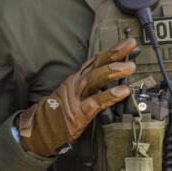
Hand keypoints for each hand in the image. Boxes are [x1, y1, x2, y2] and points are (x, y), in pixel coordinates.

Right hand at [15, 38, 136, 157]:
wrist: (40, 128)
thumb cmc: (59, 111)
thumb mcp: (73, 93)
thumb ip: (91, 85)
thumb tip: (112, 79)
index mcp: (77, 79)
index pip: (96, 60)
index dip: (112, 50)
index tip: (128, 42)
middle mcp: (77, 84)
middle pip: (96, 65)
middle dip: (114, 54)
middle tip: (131, 45)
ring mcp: (77, 97)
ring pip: (94, 79)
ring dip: (112, 71)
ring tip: (129, 66)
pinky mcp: (79, 112)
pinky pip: (96, 102)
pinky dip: (109, 96)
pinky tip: (122, 91)